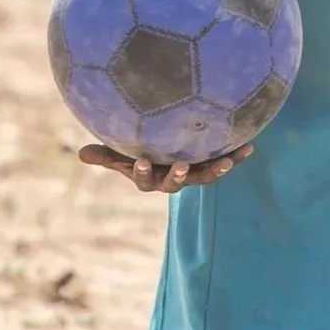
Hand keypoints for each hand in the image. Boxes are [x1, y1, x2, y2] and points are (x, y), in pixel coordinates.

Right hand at [77, 143, 253, 192]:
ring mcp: (192, 174)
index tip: (141, 161)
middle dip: (179, 175)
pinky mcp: (208, 164)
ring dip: (215, 170)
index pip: (144, 178)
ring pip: (204, 176)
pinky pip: (223, 161)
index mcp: (149, 177)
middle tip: (182, 167)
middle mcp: (171, 179)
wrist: (165, 154)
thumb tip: (79, 154)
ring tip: (226, 163)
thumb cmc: (139, 152)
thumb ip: (105, 156)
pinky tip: (249, 146)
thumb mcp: (120, 154)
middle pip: (176, 182)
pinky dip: (235, 156)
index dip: (142, 171)